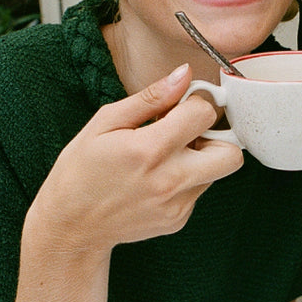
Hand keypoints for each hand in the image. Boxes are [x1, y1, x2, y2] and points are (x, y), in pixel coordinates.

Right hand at [24, 64, 242, 258]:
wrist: (71, 226)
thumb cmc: (80, 169)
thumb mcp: (105, 123)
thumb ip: (150, 97)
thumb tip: (184, 75)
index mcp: (148, 150)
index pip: (204, 114)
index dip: (193, 103)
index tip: (178, 106)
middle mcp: (169, 180)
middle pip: (231, 153)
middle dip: (217, 135)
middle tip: (189, 132)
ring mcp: (176, 204)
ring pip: (218, 171)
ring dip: (202, 156)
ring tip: (169, 154)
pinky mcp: (178, 220)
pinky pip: (200, 189)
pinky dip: (188, 178)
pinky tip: (158, 177)